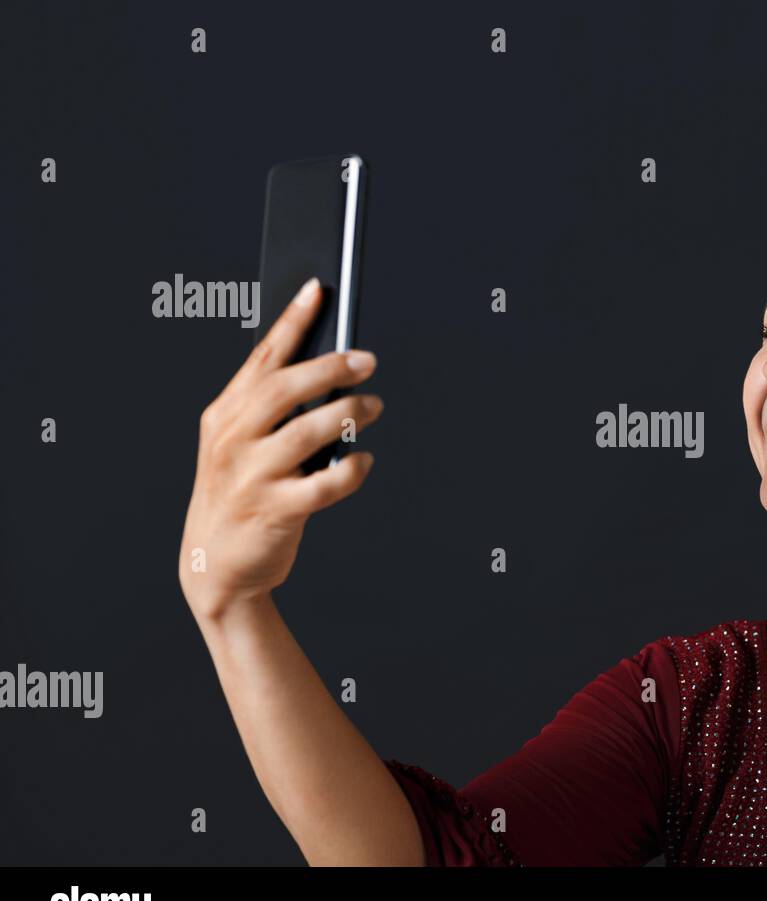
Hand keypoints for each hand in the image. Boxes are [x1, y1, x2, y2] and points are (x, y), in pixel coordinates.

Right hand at [178, 277, 382, 623]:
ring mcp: (251, 476)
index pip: (261, 358)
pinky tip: (365, 462)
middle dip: (330, 367)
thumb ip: (271, 411)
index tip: (318, 289)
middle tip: (367, 360)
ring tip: (375, 407)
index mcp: (224, 416)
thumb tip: (331, 371)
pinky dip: (352, 469)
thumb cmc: (240, 495)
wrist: (214, 568)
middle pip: (285, 389)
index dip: (291, 321)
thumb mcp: (239, 446)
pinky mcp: (274, 511)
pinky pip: (325, 484)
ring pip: (308, 431)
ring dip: (349, 414)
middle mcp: (232, 441)